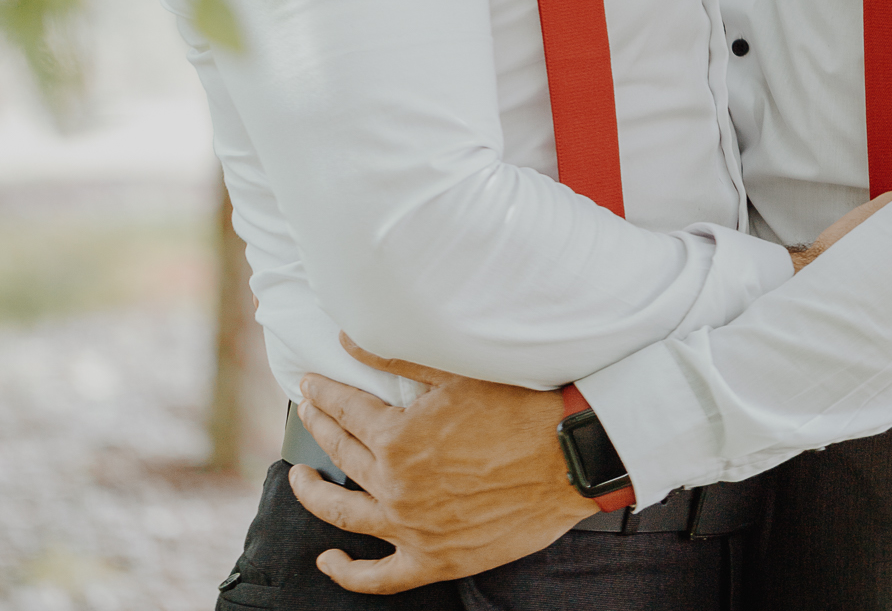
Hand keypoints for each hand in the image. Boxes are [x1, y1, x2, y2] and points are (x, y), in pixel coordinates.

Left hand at [288, 336, 594, 593]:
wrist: (565, 459)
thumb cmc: (517, 409)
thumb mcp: (456, 375)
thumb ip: (397, 358)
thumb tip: (350, 341)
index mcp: (398, 438)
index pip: (345, 410)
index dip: (324, 393)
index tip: (311, 384)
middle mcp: (395, 485)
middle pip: (342, 453)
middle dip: (318, 427)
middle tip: (308, 411)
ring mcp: (411, 528)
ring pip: (344, 514)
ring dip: (314, 493)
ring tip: (300, 477)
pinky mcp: (434, 559)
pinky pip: (379, 576)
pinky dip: (349, 573)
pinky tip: (329, 562)